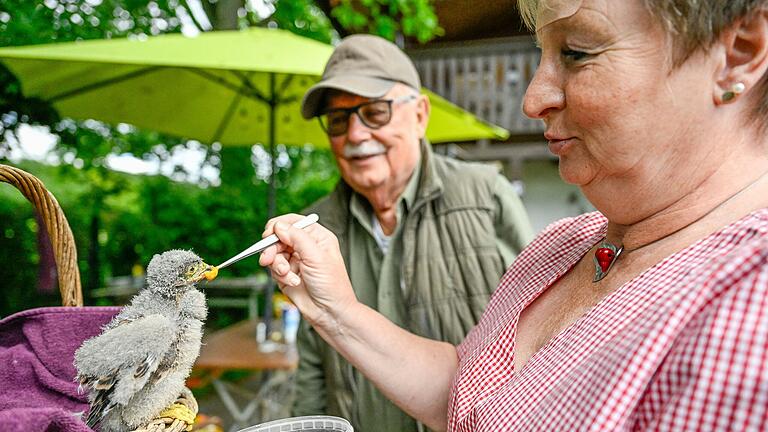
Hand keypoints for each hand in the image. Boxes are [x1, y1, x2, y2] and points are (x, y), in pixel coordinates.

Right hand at [259, 214, 356, 330]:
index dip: (279, 226)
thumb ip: (297, 238)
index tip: (269, 234)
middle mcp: (306, 247)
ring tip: (286, 273)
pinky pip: (274, 268)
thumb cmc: (332, 285)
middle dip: (273, 248)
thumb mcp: (316, 256)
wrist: (329, 312)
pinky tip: (292, 281)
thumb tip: (280, 226)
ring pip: (274, 253)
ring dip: (277, 264)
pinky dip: (280, 275)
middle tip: (268, 258)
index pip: (294, 222)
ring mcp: (296, 260)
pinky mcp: (287, 273)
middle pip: (279, 237)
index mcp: (317, 237)